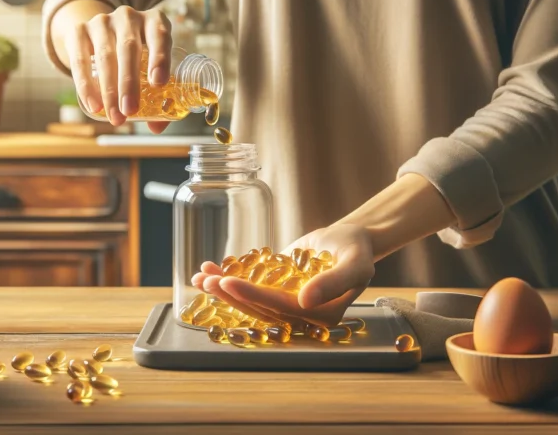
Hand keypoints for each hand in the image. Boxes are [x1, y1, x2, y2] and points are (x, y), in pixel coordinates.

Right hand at [55, 4, 172, 131]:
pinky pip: (80, 60)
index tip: (158, 83)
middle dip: (129, 83)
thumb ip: (157, 95)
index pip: (159, 35)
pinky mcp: (79, 30)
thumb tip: (156, 127)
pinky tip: (93, 105)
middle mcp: (128, 16)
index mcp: (153, 21)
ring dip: (109, 90)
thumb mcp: (149, 65)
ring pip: (105, 55)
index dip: (160, 58)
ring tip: (115, 116)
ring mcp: (102, 21)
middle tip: (130, 111)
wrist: (99, 34)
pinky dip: (86, 85)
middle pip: (129, 48)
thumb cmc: (134, 55)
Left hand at [191, 223, 376, 327]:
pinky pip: (250, 286)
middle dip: (230, 295)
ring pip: (249, 300)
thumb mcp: (354, 264)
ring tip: (201, 277)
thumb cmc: (357, 251)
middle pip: (259, 308)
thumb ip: (333, 282)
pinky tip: (208, 270)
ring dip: (223, 289)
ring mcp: (284, 302)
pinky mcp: (274, 289)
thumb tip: (305, 301)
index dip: (254, 297)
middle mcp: (299, 316)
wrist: (350, 239)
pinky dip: (228, 278)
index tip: (230, 283)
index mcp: (320, 317)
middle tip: (207, 281)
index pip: (280, 309)